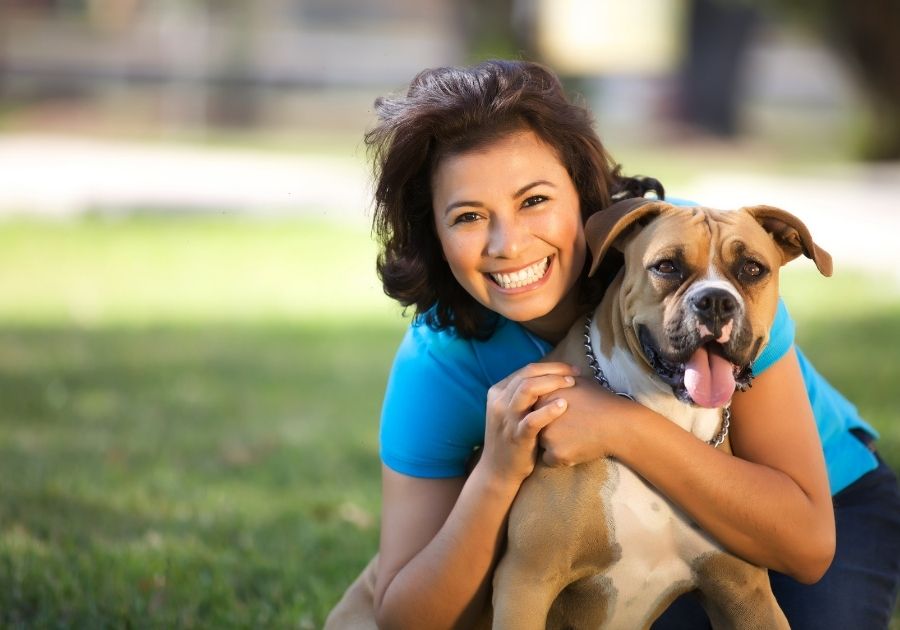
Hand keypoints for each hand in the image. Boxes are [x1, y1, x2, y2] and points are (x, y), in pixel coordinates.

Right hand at [480, 362, 578, 484]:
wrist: (498, 470)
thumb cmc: (512, 438)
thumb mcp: (511, 412)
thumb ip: (523, 395)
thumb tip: (551, 377)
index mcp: (498, 392)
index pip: (526, 370)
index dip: (551, 366)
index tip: (571, 369)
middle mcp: (499, 402)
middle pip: (528, 374)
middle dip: (555, 370)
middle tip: (576, 373)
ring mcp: (507, 419)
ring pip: (528, 389)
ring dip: (552, 383)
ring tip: (571, 383)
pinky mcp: (516, 436)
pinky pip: (533, 419)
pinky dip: (549, 410)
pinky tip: (564, 405)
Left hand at [536, 377, 631, 466]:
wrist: (617, 423)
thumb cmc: (602, 401)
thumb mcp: (579, 382)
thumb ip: (562, 381)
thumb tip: (558, 379)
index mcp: (544, 397)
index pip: (535, 408)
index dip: (547, 413)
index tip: (563, 415)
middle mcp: (540, 415)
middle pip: (536, 426)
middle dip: (548, 428)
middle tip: (569, 428)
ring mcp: (546, 435)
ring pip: (542, 444)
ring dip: (554, 443)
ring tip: (575, 438)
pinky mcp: (555, 453)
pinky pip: (550, 460)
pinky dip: (561, 458)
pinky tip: (576, 450)